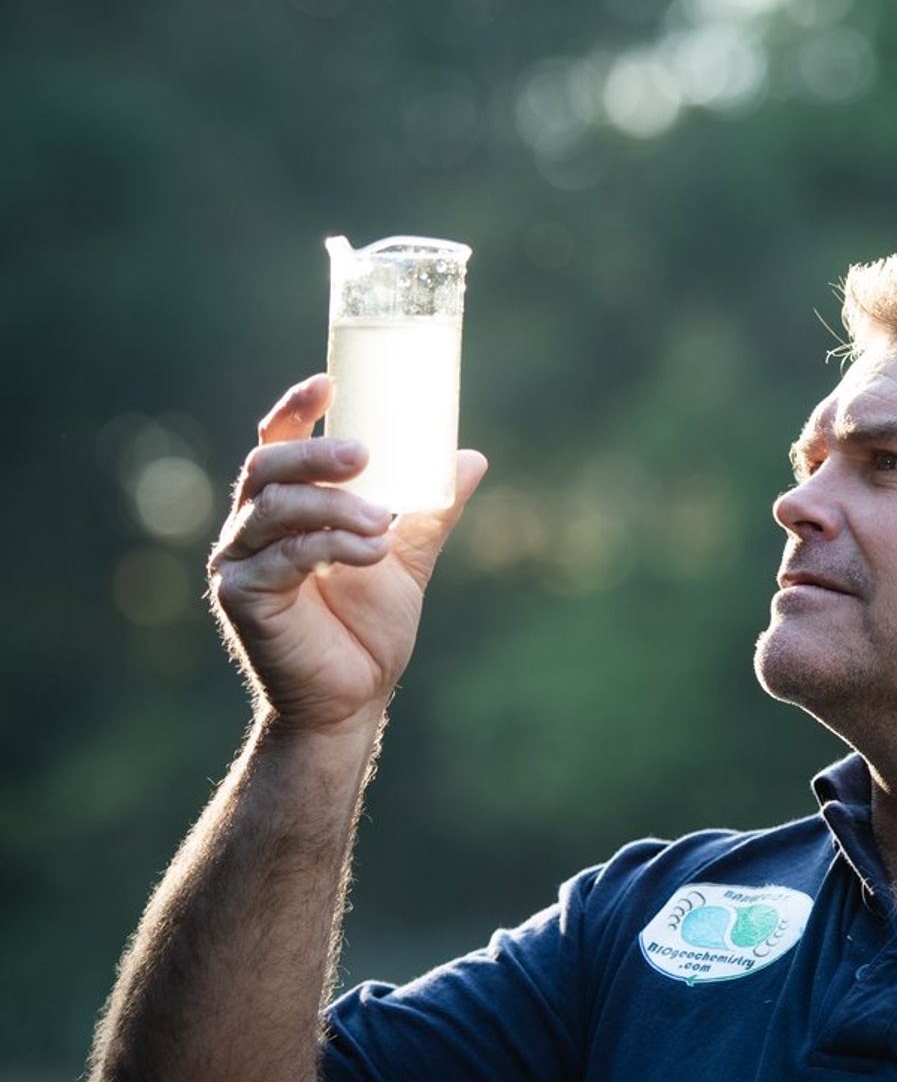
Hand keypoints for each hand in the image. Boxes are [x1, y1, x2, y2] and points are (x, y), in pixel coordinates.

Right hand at [208, 375, 486, 730]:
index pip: (276, 442)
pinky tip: (370, 552)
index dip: (295, 408)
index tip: (329, 381)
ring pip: (275, 509)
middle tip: (364, 455)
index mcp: (286, 509)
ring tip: (383, 523)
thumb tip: (471, 459)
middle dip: (315, 454)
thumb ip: (430, 511)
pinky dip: (328, 547)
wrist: (352, 700)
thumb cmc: (369, 630)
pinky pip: (282, 558)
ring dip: (333, 507)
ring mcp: (239, 562)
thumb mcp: (407, 557)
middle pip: (268, 467)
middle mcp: (252, 528)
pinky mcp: (241, 597)